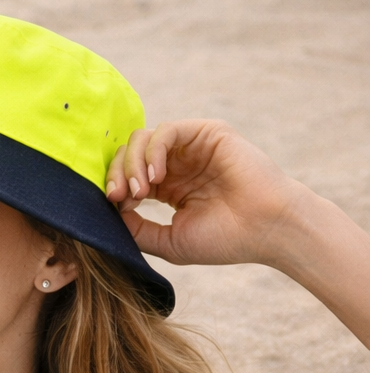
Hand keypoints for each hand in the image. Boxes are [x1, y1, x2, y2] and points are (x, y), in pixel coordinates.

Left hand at [105, 119, 302, 267]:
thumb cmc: (223, 240)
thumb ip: (136, 229)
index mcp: (167, 188)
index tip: (114, 208)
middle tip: (118, 197)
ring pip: (143, 140)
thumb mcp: (168, 241)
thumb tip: (107, 215)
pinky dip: (153, 151)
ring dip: (132, 164)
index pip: (126, 178)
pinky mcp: (206, 133)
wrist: (266, 230)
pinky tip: (155, 177)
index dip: (113, 189)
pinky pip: (166, 131)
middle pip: (129, 156)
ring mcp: (191, 148)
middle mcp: (177, 165)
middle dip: (116, 175)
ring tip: (140, 191)